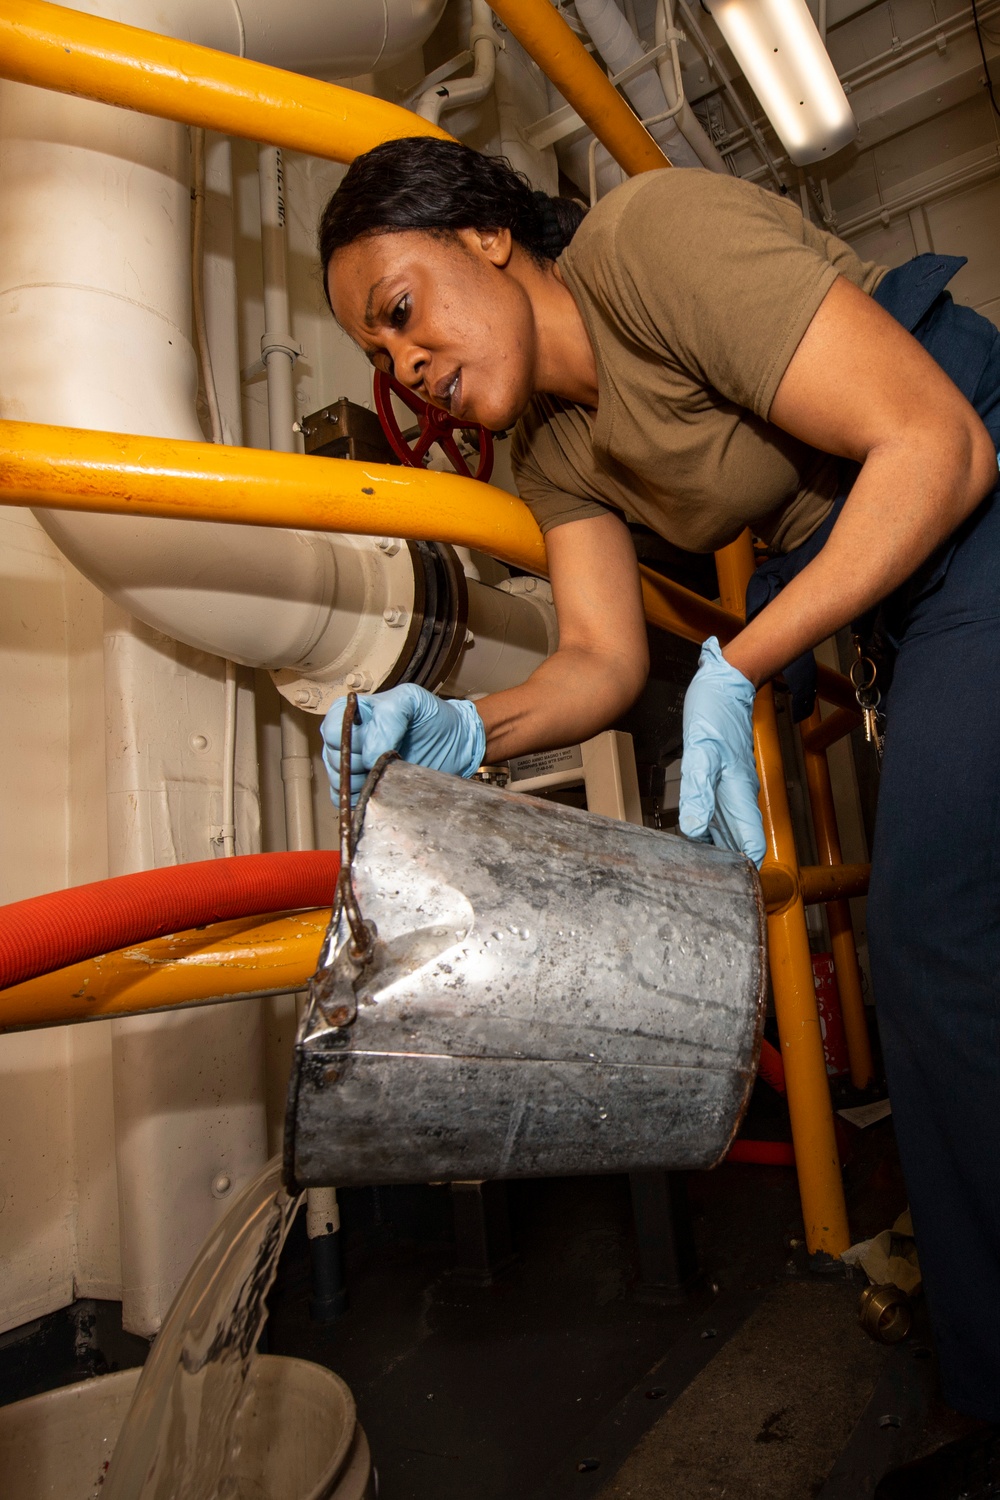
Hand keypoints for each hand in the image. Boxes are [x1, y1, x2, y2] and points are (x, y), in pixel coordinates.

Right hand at [321, 684, 485, 803]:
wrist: (456, 744)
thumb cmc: (433, 718)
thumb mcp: (412, 701)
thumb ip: (388, 716)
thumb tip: (368, 754)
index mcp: (355, 715)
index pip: (332, 730)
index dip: (348, 741)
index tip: (372, 746)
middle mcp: (351, 741)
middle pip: (333, 758)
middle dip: (357, 764)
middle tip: (383, 762)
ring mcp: (357, 767)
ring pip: (339, 781)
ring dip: (360, 783)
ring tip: (387, 775)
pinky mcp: (366, 790)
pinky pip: (348, 800)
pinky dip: (360, 800)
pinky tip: (381, 790)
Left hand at [678, 637, 765, 867]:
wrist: (725, 683)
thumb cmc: (715, 712)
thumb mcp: (700, 752)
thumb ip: (698, 791)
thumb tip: (693, 830)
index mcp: (739, 794)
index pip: (751, 845)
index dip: (745, 871)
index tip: (732, 892)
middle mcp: (739, 796)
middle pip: (738, 843)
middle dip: (727, 867)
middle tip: (704, 888)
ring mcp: (731, 788)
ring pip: (727, 830)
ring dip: (716, 849)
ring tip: (696, 870)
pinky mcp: (722, 780)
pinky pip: (717, 813)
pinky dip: (708, 828)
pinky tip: (693, 836)